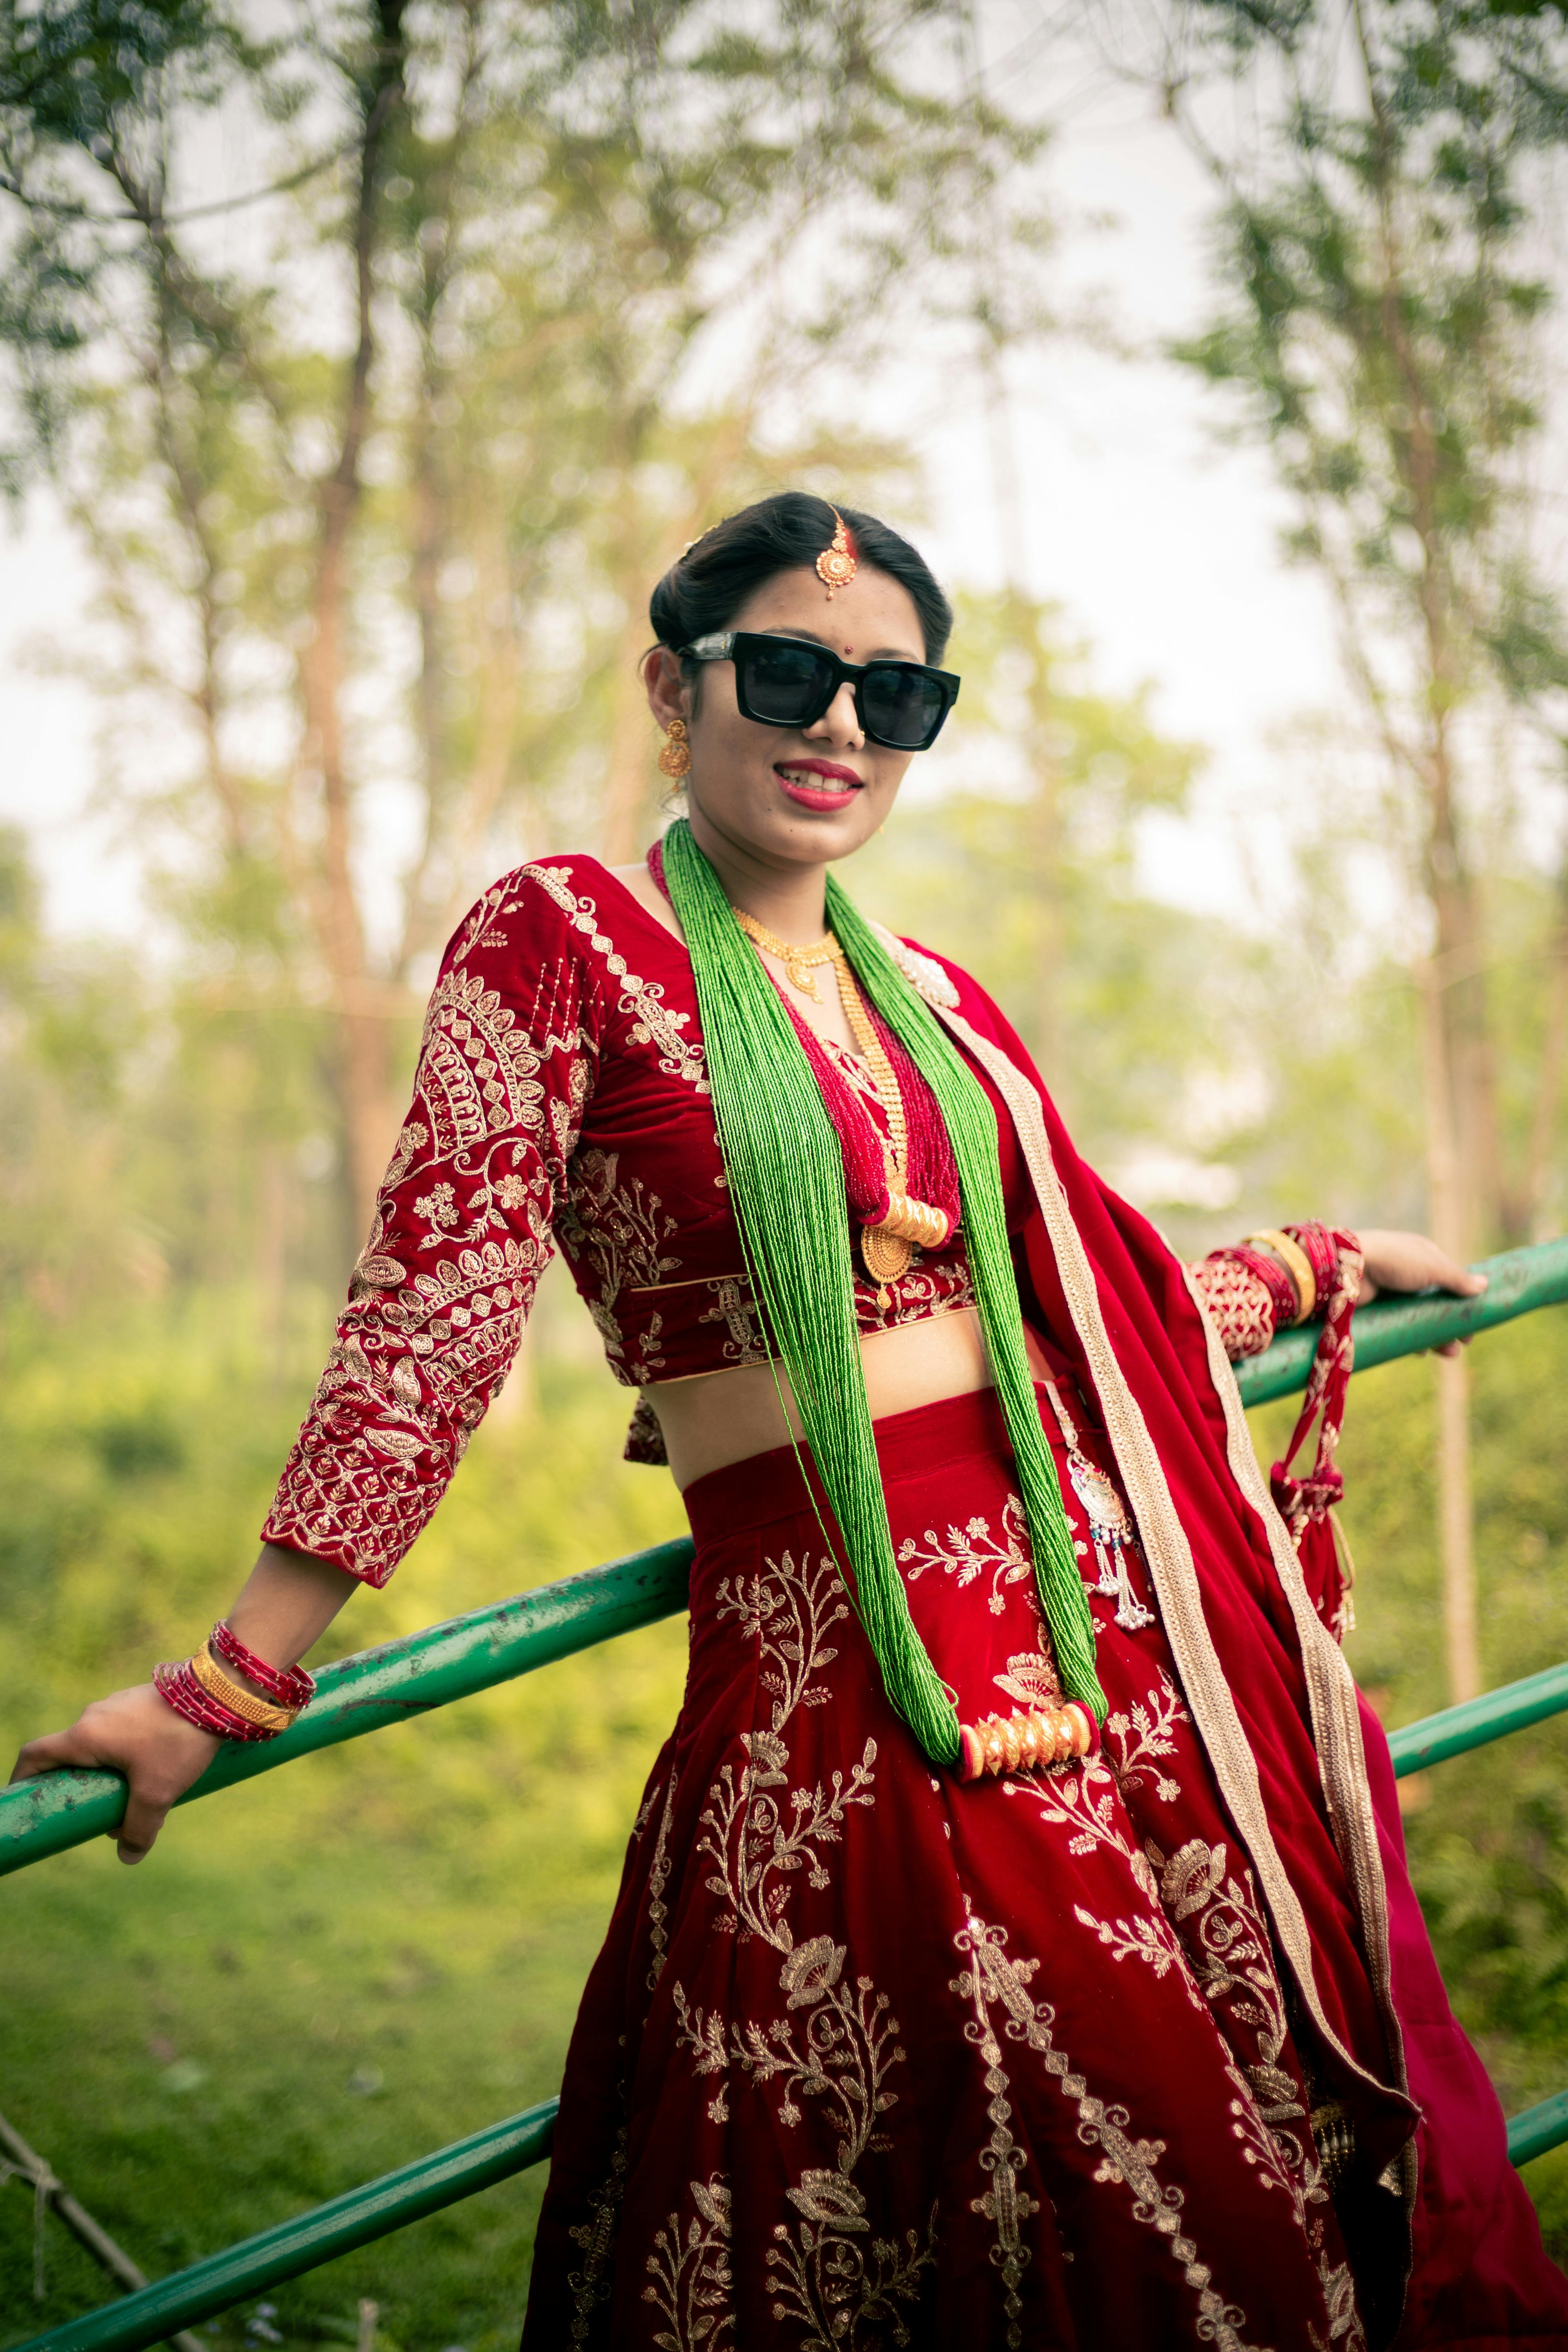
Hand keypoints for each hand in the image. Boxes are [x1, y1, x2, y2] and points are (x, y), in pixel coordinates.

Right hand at [9, 1684, 219, 1864]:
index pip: (35, 1755)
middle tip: (98, 1816)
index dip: (22, 1780)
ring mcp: (118, 1705)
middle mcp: (94, 1715)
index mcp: (85, 1735)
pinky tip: (156, 1774)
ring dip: (109, 1776)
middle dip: (80, 1789)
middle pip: (70, 1757)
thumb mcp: (157, 1792)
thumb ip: (138, 1828)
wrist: (219, 1693)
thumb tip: (129, 1856)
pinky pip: (121, 1734)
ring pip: (100, 1747)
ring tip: (136, 1802)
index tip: (27, 1801)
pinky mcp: (140, 1701)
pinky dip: (127, 1758)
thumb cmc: (179, 1740)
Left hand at [1354, 1228, 1486, 1357]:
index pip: (1448, 1280)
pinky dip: (1411, 1339)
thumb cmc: (1394, 1260)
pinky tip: (1421, 1351)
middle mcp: (1406, 1273)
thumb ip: (1458, 1279)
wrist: (1346, 1267)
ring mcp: (1389, 1292)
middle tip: (1464, 1342)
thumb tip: (1484, 1286)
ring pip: (1417, 1319)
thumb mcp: (1433, 1266)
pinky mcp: (1375, 1309)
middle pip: (1434, 1303)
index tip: (1475, 1319)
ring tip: (1450, 1353)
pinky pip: (1398, 1328)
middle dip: (1450, 1324)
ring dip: (1434, 1336)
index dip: (1461, 1300)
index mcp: (1421, 1256)